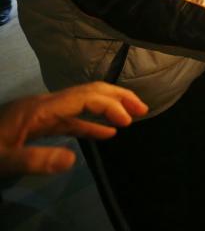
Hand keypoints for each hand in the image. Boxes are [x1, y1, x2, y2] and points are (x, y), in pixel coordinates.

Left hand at [0, 82, 147, 176]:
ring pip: (81, 103)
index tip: (128, 120)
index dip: (109, 105)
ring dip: (107, 107)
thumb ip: (37, 159)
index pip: (84, 97)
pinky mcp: (37, 125)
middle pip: (87, 92)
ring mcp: (40, 114)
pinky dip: (91, 123)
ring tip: (131, 116)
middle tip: (142, 108)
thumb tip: (74, 160)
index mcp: (39, 108)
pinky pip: (70, 119)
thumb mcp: (5, 160)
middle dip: (116, 97)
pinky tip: (106, 133)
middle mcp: (43, 105)